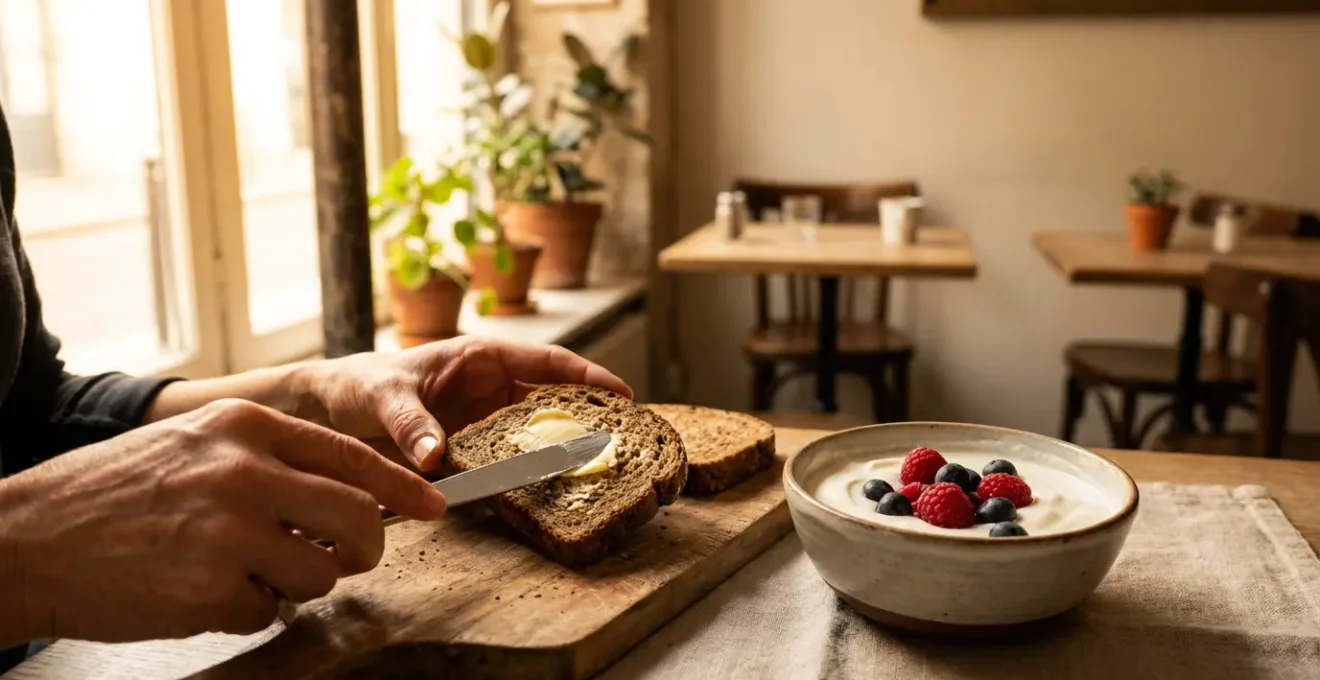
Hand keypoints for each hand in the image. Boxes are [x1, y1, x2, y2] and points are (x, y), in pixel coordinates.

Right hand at [0, 399, 443, 644]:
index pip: (352, 457)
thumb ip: (269, 460)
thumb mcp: (194, 445)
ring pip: (320, 572)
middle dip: (362, 548)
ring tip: (234, 568)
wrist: (26, 537)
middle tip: (344, 558)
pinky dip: (245, 609)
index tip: (435, 506)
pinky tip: (197, 589)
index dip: (402, 486)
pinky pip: (269, 610)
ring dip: (292, 582)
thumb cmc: (111, 493)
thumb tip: (346, 494)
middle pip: (357, 519)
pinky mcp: (210, 586)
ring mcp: (230, 530)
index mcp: (246, 428)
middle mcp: (246, 471)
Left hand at [302, 337, 630, 470]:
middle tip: (622, 442)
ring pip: (536, 435)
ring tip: (596, 472)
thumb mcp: (383, 396)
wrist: (329, 410)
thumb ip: (410, 423)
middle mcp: (491, 389)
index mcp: (481, 358)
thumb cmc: (359, 385)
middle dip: (588, 418)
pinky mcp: (472, 452)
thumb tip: (435, 456)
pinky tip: (544, 495)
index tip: (623, 395)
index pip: (548, 362)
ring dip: (561, 451)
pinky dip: (526, 476)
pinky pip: (508, 463)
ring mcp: (484, 422)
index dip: (589, 378)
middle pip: (554, 401)